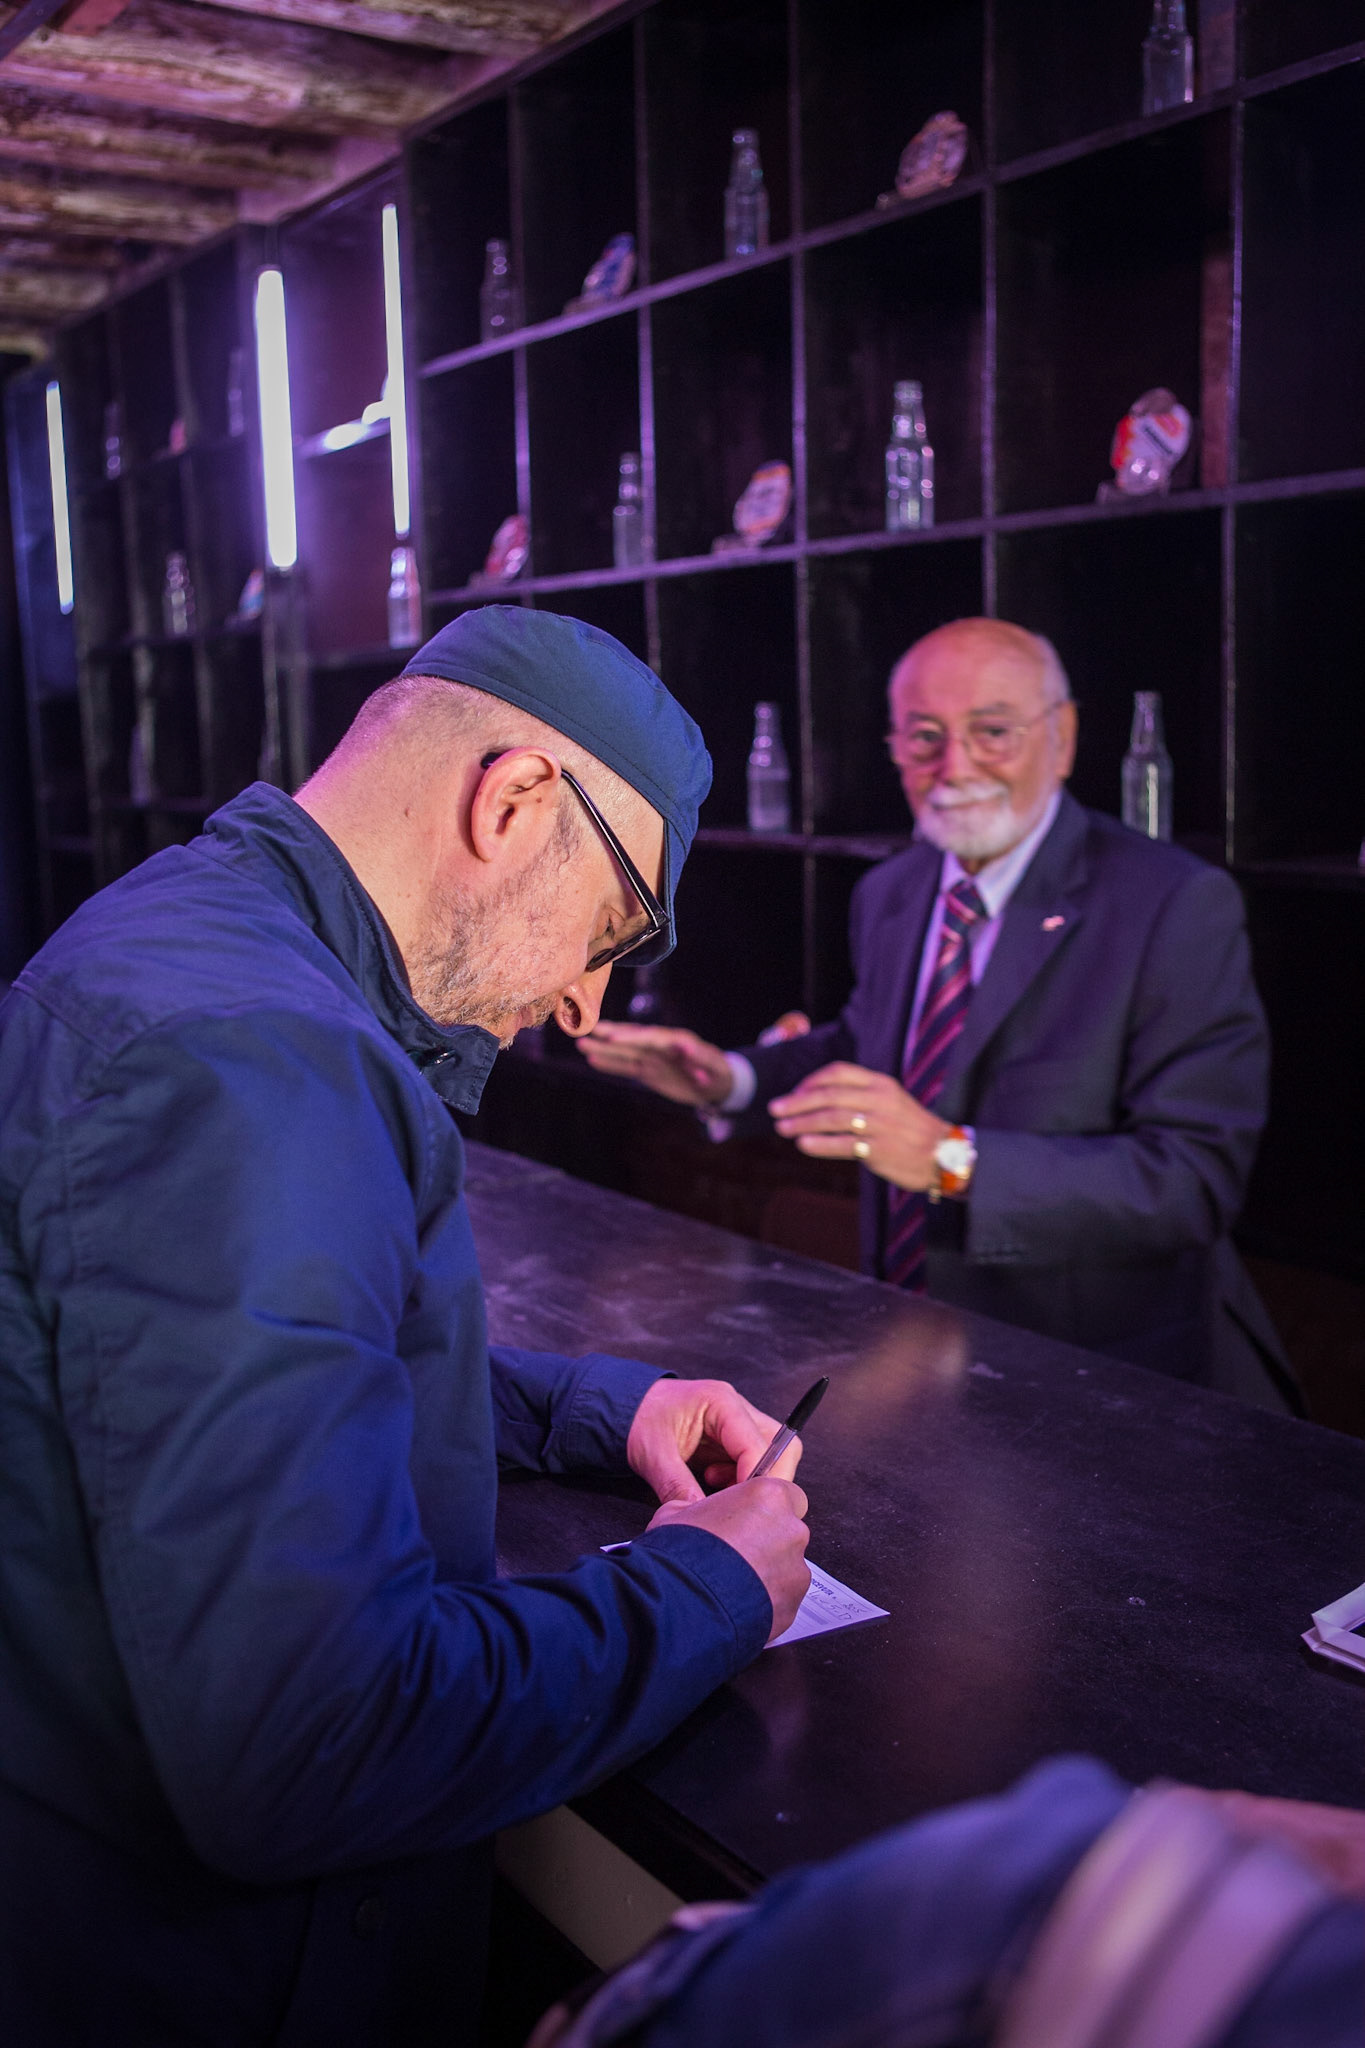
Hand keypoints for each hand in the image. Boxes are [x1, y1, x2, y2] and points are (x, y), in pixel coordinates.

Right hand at [578, 1021, 733, 1107]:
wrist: (718, 1084)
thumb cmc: (718, 1073)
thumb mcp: (714, 1067)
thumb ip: (699, 1056)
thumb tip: (683, 1044)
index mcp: (675, 1041)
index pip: (650, 1037)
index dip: (631, 1037)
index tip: (612, 1036)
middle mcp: (660, 1046)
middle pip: (633, 1039)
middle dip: (611, 1034)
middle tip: (589, 1028)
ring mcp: (652, 1058)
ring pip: (624, 1052)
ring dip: (603, 1048)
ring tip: (580, 1042)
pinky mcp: (648, 1071)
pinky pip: (626, 1067)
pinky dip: (610, 1064)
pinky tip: (592, 1059)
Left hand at [627, 1376, 802, 1506]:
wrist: (628, 1408)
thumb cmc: (640, 1421)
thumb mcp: (653, 1455)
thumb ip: (678, 1486)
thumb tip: (700, 1518)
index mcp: (721, 1402)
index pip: (758, 1444)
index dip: (754, 1480)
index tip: (738, 1508)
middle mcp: (739, 1408)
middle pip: (781, 1448)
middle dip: (764, 1482)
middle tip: (736, 1503)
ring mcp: (741, 1421)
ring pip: (774, 1456)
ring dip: (753, 1480)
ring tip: (715, 1487)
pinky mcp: (736, 1437)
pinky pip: (756, 1461)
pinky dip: (742, 1479)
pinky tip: (713, 1482)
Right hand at [648, 1480, 810, 1641]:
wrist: (682, 1602)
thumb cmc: (681, 1555)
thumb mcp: (676, 1512)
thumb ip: (698, 1507)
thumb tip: (692, 1510)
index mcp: (769, 1497)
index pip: (786, 1495)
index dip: (765, 1510)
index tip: (748, 1520)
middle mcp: (791, 1530)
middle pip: (788, 1533)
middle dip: (767, 1543)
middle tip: (736, 1554)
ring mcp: (796, 1570)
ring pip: (787, 1569)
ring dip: (767, 1575)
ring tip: (733, 1585)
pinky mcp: (793, 1605)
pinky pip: (783, 1600)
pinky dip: (766, 1602)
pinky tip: (738, 1605)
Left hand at [769, 1062, 952, 1190]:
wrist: (945, 1155)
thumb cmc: (912, 1129)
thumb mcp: (892, 1101)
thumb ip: (860, 1096)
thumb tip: (818, 1099)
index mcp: (881, 1084)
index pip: (838, 1072)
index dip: (811, 1081)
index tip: (794, 1093)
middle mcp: (879, 1100)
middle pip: (829, 1095)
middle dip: (797, 1101)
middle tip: (775, 1109)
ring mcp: (880, 1125)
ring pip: (832, 1118)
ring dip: (802, 1122)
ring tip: (782, 1128)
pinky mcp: (879, 1149)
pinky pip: (843, 1145)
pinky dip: (820, 1144)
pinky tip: (802, 1144)